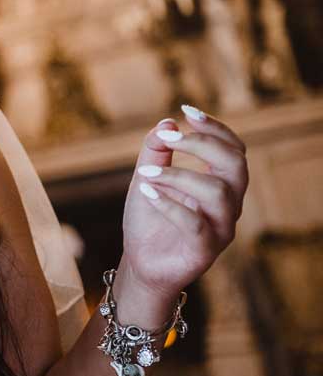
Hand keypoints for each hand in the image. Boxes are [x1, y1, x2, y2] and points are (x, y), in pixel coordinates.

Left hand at [120, 106, 247, 304]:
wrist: (141, 264)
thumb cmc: (150, 220)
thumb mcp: (147, 179)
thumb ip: (155, 152)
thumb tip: (167, 122)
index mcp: (222, 184)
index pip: (234, 149)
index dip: (216, 128)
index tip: (187, 111)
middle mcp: (229, 204)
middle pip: (235, 165)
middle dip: (202, 144)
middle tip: (168, 138)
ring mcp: (221, 229)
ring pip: (217, 192)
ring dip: (179, 175)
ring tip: (146, 174)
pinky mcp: (205, 251)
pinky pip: (196, 224)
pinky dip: (170, 205)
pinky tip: (148, 192)